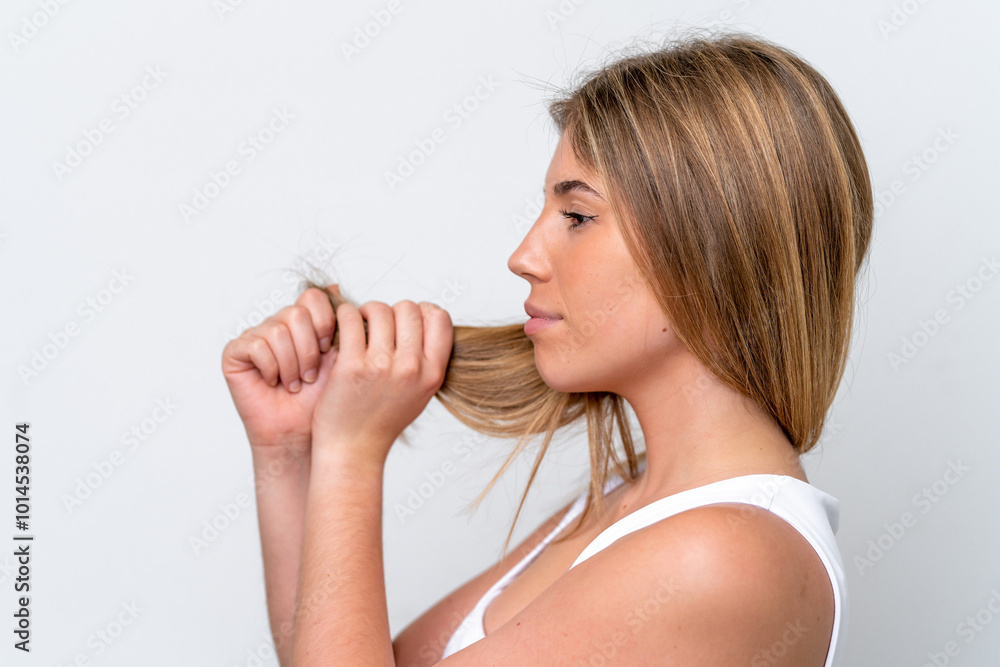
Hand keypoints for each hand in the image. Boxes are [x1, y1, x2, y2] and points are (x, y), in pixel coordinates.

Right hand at [221, 285, 339, 450]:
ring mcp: (256, 337)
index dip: (324, 322)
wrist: (300, 432)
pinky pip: (256, 345)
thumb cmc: (319, 400)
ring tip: (294, 384)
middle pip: (296, 313)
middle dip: (309, 350)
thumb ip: (340, 325)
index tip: (329, 349)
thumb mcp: (339, 358)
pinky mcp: (236, 352)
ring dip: (291, 364)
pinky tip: (273, 383)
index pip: (313, 298)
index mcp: (304, 324)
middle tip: (309, 376)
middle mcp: (278, 325)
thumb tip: (337, 287)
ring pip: (278, 331)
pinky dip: (271, 368)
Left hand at [310, 299, 452, 465]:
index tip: (406, 321)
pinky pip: (350, 318)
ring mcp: (382, 366)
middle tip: (378, 325)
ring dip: (366, 312)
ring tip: (358, 327)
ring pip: (378, 309)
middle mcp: (412, 368)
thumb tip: (425, 318)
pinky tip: (341, 331)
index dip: (423, 311)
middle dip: (391, 311)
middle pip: (408, 308)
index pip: (440, 318)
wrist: (353, 450)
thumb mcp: (420, 393)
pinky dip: (344, 316)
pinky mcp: (352, 366)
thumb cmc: (383, 420)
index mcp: (433, 373)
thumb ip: (427, 359)